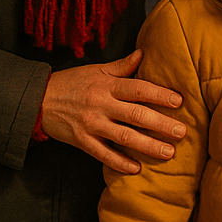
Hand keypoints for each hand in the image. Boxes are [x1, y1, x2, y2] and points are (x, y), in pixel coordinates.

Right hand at [41, 48, 185, 173]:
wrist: (40, 100)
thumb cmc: (74, 82)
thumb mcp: (98, 69)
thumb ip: (122, 66)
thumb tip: (143, 53)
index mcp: (108, 85)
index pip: (139, 89)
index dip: (159, 94)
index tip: (179, 101)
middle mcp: (102, 104)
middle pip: (136, 115)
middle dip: (161, 124)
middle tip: (182, 132)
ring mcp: (92, 125)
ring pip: (124, 137)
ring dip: (147, 146)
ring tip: (168, 152)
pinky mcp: (82, 142)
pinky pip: (103, 155)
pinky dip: (120, 163)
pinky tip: (137, 169)